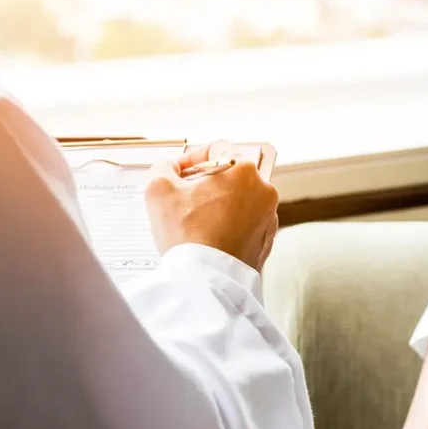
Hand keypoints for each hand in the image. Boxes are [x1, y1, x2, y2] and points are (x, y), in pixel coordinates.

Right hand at [145, 144, 279, 270]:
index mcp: (243, 169)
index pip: (216, 148)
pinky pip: (246, 223)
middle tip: (184, 198)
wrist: (206, 280)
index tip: (178, 174)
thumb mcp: (158, 189)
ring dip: (219, 204)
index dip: (191, 158)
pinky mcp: (267, 240)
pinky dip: (230, 226)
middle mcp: (264, 189)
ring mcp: (269, 216)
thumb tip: (170, 168)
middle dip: (207, 182)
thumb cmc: (186, 235)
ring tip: (196, 222)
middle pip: (230, 174)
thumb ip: (163, 167)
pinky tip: (210, 237)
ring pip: (239, 199)